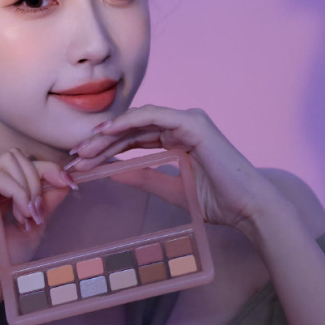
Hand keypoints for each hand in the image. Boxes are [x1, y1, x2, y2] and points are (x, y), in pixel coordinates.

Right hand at [0, 148, 75, 324]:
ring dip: (28, 187)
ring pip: (7, 161)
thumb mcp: (31, 228)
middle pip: (14, 155)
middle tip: (40, 212)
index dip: (48, 169)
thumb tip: (66, 180)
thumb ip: (45, 203)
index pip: (20, 162)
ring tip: (30, 218)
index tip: (71, 185)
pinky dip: (18, 194)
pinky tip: (23, 217)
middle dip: (38, 177)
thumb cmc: (0, 267)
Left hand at [64, 105, 274, 230]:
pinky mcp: (193, 123)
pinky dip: (128, 121)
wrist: (248, 208)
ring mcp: (188, 121)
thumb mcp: (170, 189)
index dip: (106, 148)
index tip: (82, 162)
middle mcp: (181, 125)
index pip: (133, 138)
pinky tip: (107, 132)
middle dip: (101, 142)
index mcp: (177, 138)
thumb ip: (143, 177)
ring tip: (85, 148)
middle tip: (76, 156)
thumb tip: (110, 173)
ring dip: (109, 133)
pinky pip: (154, 116)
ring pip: (138, 121)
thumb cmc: (217, 201)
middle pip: (131, 129)